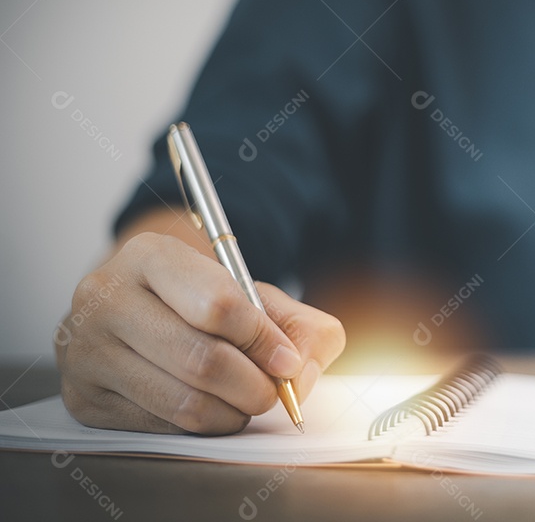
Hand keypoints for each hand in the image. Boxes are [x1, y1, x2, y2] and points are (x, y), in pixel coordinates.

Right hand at [56, 232, 344, 434]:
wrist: (142, 310)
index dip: (262, 340)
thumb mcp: (258, 295)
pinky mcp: (84, 397)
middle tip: (273, 392)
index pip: (217, 305)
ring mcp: (87, 349)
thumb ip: (302, 327)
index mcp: (150, 255)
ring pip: (184, 402)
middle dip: (254, 385)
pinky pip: (162, 427)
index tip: (286, 359)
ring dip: (233, 411)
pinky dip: (203, 425)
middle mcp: (106, 297)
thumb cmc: (205, 301)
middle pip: (202, 360)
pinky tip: (211, 407)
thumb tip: (300, 375)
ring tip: (245, 399)